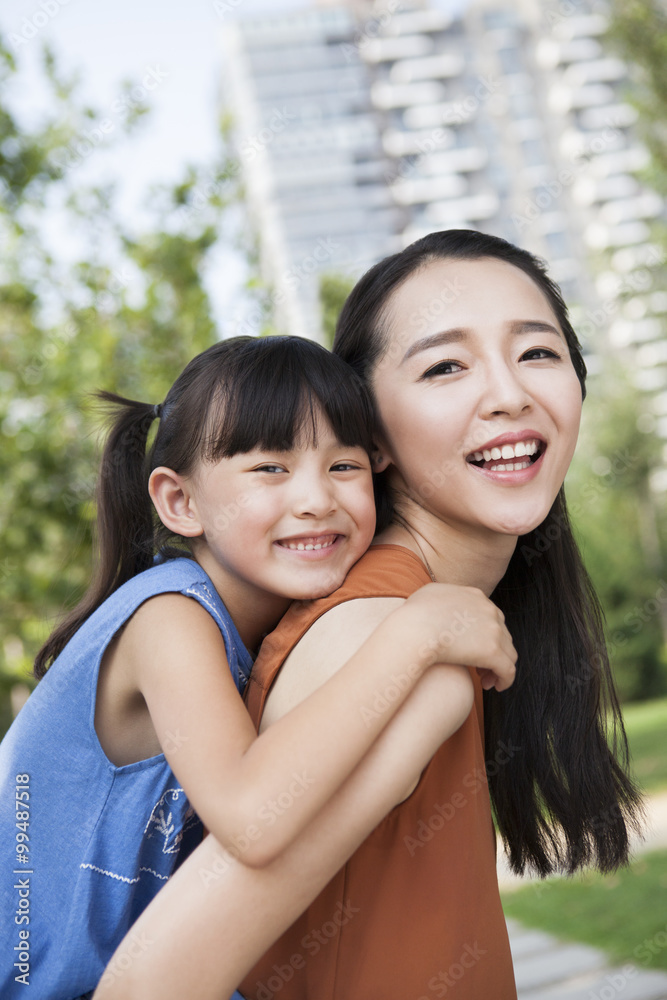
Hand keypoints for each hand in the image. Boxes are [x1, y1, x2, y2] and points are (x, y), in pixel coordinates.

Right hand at [402, 583, 516, 691]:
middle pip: (502, 635)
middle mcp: (489, 610)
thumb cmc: (413, 615)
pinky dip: (505, 680)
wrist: (413, 628)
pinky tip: (495, 687)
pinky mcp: (493, 652)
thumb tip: (439, 606)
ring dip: (498, 667)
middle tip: (480, 668)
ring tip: (485, 680)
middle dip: (493, 652)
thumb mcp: (428, 595)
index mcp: (475, 596)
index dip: (484, 635)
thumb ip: (441, 598)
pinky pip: (508, 670)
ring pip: (508, 653)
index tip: (473, 648)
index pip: (490, 617)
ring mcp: (494, 631)